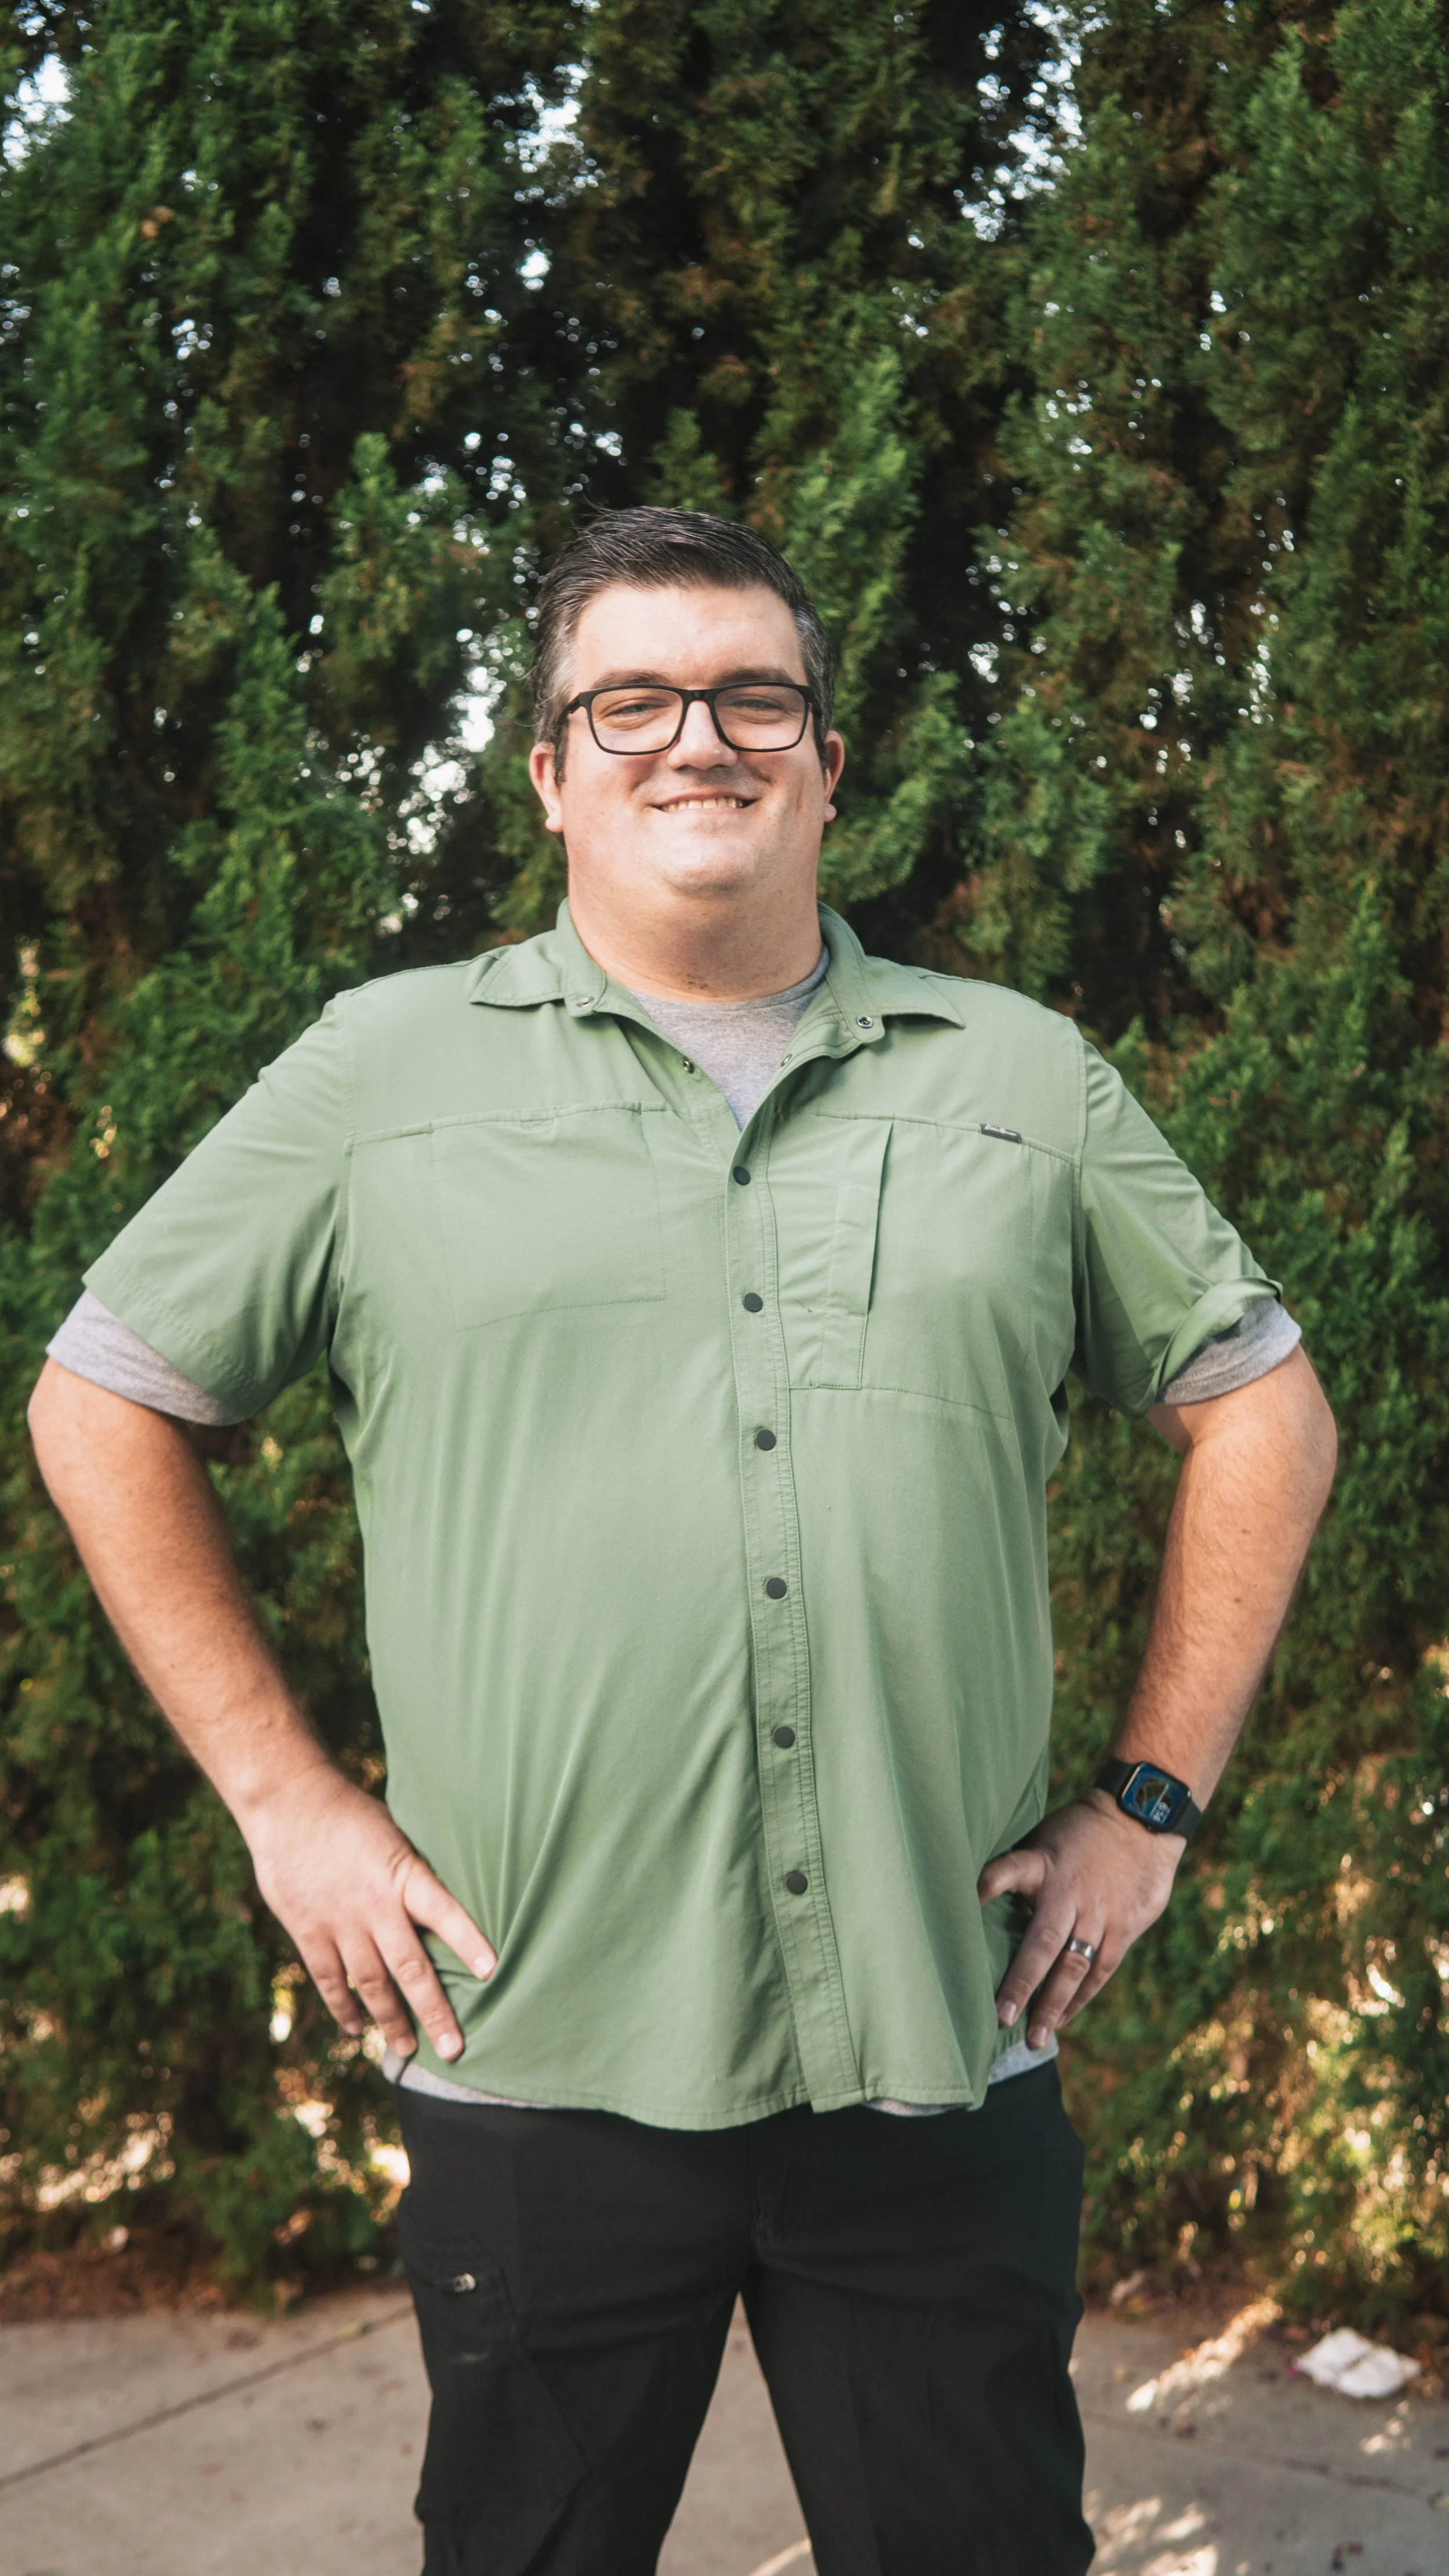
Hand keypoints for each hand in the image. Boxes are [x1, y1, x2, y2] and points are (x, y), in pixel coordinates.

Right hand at [241, 1763, 495, 2061]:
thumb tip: (441, 1905)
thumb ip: (413, 1873)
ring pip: (371, 1983)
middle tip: (453, 2049)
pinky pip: (330, 1979)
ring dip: (390, 2020)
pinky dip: (343, 2006)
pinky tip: (356, 2028)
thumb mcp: (395, 1833)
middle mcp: (374, 1905)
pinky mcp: (308, 1931)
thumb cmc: (350, 1813)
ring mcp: (339, 1922)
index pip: (444, 1912)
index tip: (492, 1972)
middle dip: (433, 2012)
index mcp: (402, 1874)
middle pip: (409, 1968)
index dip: (468, 1942)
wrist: (288, 1802)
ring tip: (407, 2050)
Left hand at [977, 1793, 1184, 2050]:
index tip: (966, 1906)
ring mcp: (1100, 1913)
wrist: (1142, 1819)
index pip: (1008, 1872)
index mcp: (1043, 1865)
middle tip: (1003, 2016)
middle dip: (1024, 1981)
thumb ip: (1022, 1869)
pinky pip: (1101, 1969)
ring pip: (1075, 1965)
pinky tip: (1063, 2019)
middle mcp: (1070, 1893)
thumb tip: (974, 1894)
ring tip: (1035, 2036)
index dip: (987, 1887)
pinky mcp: (1125, 1927)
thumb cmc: (1081, 1830)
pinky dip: (1082, 1997)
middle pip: (1044, 1942)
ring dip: (1054, 2003)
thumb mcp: (1045, 1836)